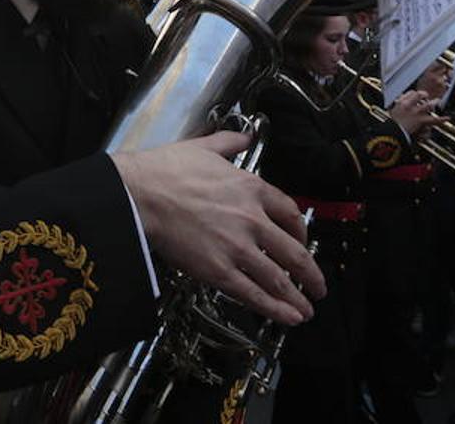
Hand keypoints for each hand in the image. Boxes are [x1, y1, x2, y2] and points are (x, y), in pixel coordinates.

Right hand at [113, 131, 325, 325]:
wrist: (138, 194)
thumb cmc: (163, 171)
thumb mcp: (203, 147)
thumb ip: (229, 143)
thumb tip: (243, 137)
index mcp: (251, 188)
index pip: (291, 213)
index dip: (302, 232)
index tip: (302, 242)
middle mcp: (251, 219)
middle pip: (294, 252)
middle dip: (310, 274)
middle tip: (316, 285)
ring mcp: (237, 247)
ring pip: (279, 278)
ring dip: (297, 298)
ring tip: (305, 309)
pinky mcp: (218, 271)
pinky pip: (254, 294)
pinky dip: (275, 309)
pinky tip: (287, 316)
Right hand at [387, 90, 443, 137]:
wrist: (393, 134)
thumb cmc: (392, 125)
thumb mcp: (392, 112)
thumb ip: (397, 106)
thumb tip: (399, 102)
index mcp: (401, 102)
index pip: (410, 93)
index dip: (415, 94)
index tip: (416, 95)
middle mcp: (409, 105)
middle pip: (419, 95)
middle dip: (424, 94)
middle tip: (427, 96)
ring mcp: (416, 112)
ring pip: (428, 105)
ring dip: (433, 103)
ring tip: (437, 101)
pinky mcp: (421, 120)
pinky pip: (434, 119)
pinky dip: (441, 119)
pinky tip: (447, 118)